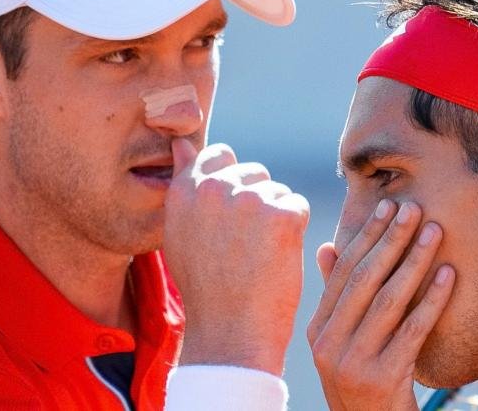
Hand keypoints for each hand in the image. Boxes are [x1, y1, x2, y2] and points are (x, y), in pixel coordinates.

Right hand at [163, 138, 309, 375]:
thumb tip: (181, 143)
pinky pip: (297, 207)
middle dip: (257, 204)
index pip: (220, 157)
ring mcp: (249, 200)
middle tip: (245, 249)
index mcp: (185, 190)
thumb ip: (184, 183)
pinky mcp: (283, 215)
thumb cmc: (207, 289)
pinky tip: (277, 259)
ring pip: (277, 192)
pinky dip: (295, 232)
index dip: (232, 185)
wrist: (230, 334)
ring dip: (277, 219)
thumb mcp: (180, 232)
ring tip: (258, 258)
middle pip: (254, 175)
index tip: (235, 218)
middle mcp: (214, 188)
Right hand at [307, 200, 455, 409]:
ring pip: (389, 300)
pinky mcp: (382, 378)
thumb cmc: (364, 379)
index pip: (344, 272)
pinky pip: (413, 330)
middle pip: (365, 279)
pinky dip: (432, 300)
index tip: (389, 207)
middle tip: (415, 208)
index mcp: (318, 329)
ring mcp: (354, 363)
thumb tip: (326, 248)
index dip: (367, 236)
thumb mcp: (342, 342)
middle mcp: (329, 345)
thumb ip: (337, 298)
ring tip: (435, 231)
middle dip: (392, 239)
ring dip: (415, 261)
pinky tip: (449, 275)